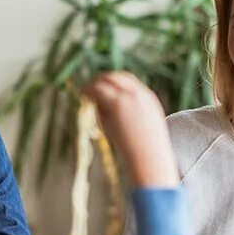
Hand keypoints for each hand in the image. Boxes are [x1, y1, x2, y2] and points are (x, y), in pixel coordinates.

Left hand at [81, 72, 176, 187]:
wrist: (151, 157)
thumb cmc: (146, 151)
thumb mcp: (140, 130)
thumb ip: (126, 117)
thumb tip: (104, 111)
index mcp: (148, 99)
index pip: (129, 81)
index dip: (113, 83)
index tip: (102, 89)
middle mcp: (139, 94)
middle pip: (118, 77)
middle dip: (102, 79)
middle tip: (89, 87)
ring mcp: (129, 97)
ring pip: (108, 80)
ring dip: (95, 84)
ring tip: (84, 90)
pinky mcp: (117, 103)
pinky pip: (99, 89)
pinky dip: (89, 89)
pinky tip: (82, 93)